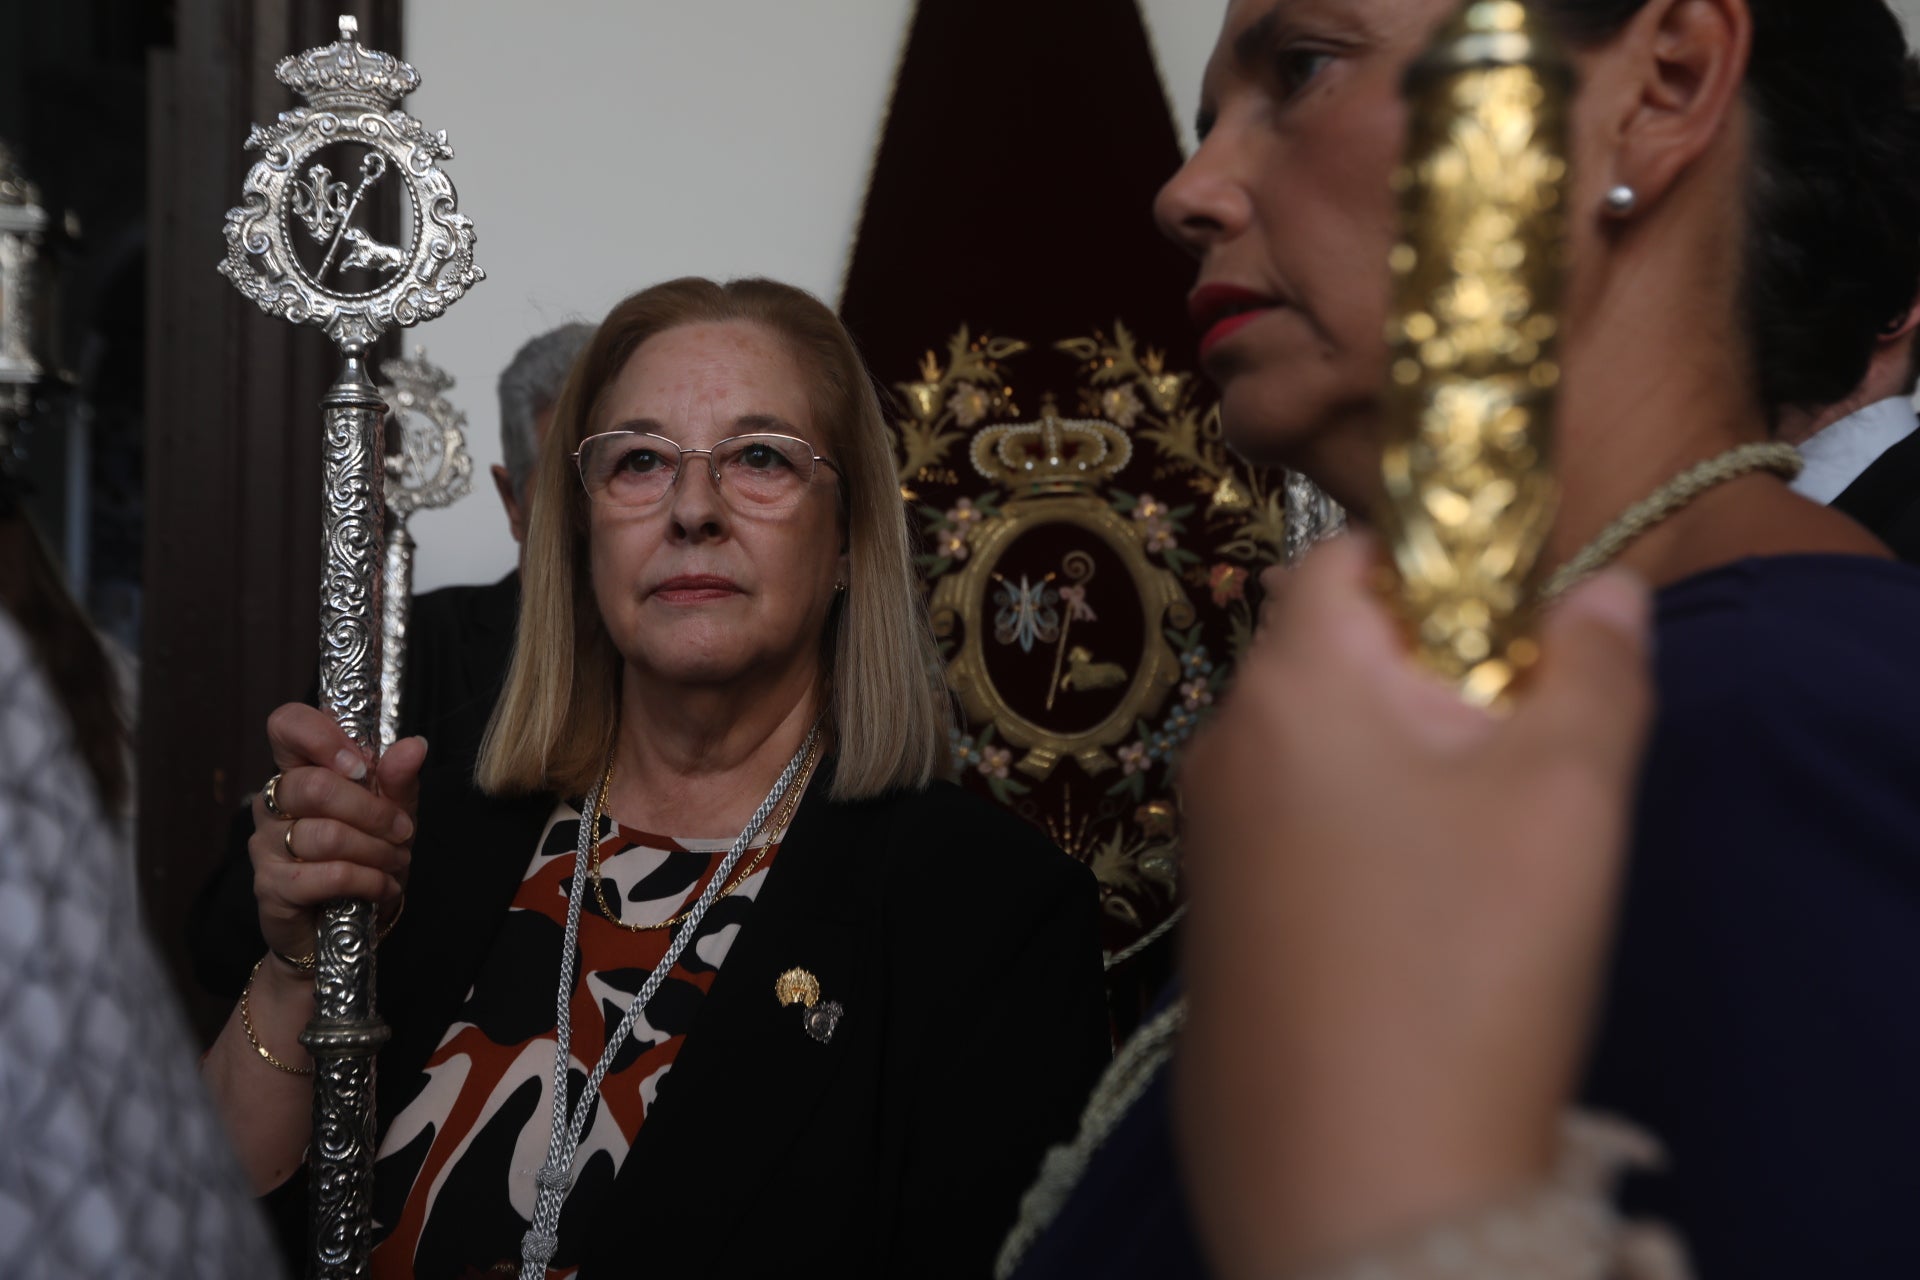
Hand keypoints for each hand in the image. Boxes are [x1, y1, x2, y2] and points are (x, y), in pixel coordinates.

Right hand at [249, 703, 425, 968]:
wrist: (345, 929)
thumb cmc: (365, 857)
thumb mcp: (392, 813)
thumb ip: (398, 779)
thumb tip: (415, 745)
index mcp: (299, 770)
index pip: (286, 725)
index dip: (322, 735)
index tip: (363, 764)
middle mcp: (273, 802)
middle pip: (314, 786)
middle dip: (372, 811)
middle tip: (403, 831)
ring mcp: (266, 845)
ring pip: (326, 835)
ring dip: (377, 851)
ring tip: (396, 862)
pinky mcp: (272, 887)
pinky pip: (327, 875)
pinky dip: (368, 881)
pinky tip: (383, 887)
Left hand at [1173, 534, 1653, 1277]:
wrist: (1355, 1182)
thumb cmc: (1464, 967)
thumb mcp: (1567, 800)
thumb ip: (1597, 670)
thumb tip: (1606, 592)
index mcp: (1291, 684)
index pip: (1340, 558)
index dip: (1435, 564)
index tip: (1516, 625)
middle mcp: (1224, 747)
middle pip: (1327, 652)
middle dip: (1431, 673)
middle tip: (1522, 741)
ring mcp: (1208, 840)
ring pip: (1313, 747)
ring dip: (1399, 760)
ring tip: (1487, 840)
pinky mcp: (1219, 921)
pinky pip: (1292, 830)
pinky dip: (1359, 834)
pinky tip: (1424, 913)